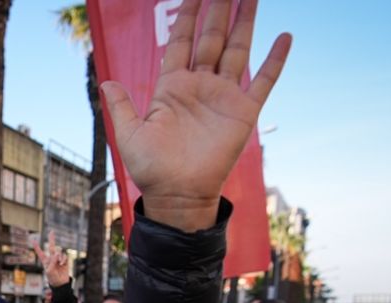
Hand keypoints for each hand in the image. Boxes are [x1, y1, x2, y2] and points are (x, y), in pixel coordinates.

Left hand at [32, 231, 69, 288]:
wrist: (61, 283)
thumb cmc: (53, 278)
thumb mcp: (49, 271)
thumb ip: (52, 261)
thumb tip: (57, 252)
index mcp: (45, 261)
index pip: (40, 253)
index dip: (37, 247)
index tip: (33, 240)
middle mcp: (52, 258)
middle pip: (51, 247)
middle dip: (52, 239)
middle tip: (52, 231)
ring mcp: (58, 259)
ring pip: (59, 251)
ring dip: (59, 256)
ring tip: (59, 264)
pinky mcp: (64, 261)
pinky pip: (64, 256)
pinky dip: (63, 259)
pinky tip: (62, 264)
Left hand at [101, 0, 291, 230]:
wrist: (177, 195)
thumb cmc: (151, 169)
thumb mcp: (129, 135)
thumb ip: (123, 106)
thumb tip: (107, 82)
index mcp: (172, 86)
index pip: (182, 41)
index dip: (188, 15)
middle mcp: (200, 85)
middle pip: (211, 37)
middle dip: (219, 9)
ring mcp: (223, 96)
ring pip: (237, 49)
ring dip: (245, 22)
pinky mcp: (243, 112)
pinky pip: (262, 80)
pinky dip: (274, 60)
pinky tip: (284, 37)